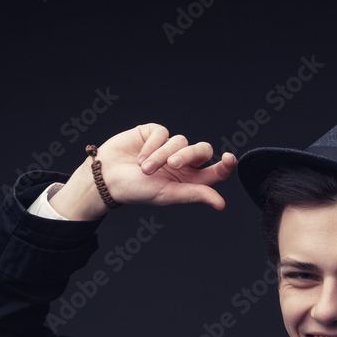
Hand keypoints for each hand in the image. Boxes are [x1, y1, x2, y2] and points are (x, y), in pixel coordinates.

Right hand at [49, 124, 237, 219]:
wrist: (106, 178)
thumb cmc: (137, 191)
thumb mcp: (169, 194)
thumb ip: (195, 194)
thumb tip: (221, 204)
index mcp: (189, 180)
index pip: (216, 171)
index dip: (226, 165)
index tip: (229, 158)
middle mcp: (182, 162)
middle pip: (202, 150)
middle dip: (189, 155)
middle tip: (173, 164)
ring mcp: (168, 147)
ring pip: (180, 140)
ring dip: (162, 155)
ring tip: (145, 169)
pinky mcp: (153, 133)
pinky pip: (163, 132)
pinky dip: (152, 145)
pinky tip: (140, 156)